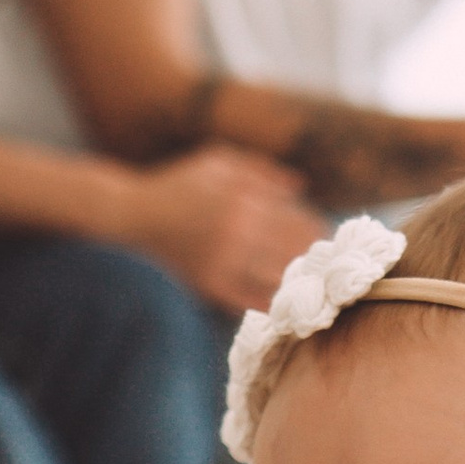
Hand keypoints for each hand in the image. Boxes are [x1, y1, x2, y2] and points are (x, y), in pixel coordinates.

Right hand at [119, 148, 321, 312]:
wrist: (134, 213)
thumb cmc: (180, 183)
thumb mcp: (219, 162)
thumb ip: (261, 171)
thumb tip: (300, 186)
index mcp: (243, 197)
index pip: (297, 217)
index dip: (319, 228)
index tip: (329, 234)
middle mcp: (237, 229)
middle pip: (293, 248)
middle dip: (316, 256)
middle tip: (328, 261)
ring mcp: (223, 259)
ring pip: (277, 275)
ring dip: (300, 280)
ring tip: (312, 280)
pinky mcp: (209, 283)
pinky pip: (250, 298)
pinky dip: (270, 301)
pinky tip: (282, 299)